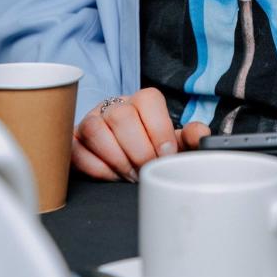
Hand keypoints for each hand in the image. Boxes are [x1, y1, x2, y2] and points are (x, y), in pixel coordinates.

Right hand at [72, 87, 210, 181]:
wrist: (127, 157)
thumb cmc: (153, 147)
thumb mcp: (175, 142)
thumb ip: (192, 137)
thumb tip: (203, 136)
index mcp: (142, 100)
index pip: (149, 100)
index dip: (159, 130)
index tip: (166, 155)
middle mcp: (115, 105)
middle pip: (121, 116)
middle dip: (137, 150)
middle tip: (146, 170)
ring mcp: (91, 120)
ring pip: (95, 129)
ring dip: (116, 158)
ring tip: (129, 175)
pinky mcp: (73, 139)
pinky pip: (76, 149)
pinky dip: (96, 167)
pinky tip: (112, 176)